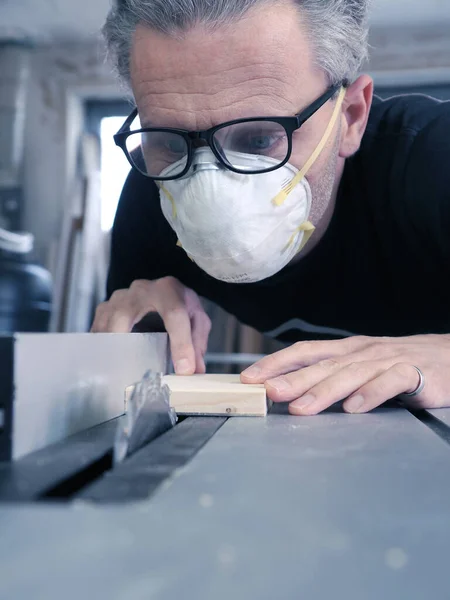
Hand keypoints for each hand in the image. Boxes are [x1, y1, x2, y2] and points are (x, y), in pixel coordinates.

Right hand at [91, 277, 210, 374]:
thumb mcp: (197, 319)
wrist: (163, 290)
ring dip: (109, 350)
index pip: (174, 314)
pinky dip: (101, 348)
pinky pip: (97, 329)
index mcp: (168, 290)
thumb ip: (197, 342)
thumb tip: (194, 371)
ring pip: (105, 324)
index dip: (180, 344)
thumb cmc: (180, 304)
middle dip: (126, 346)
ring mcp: (119, 298)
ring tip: (118, 373)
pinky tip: (108, 364)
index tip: (184, 370)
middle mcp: (140, 290)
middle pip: (124, 317)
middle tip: (134, 373)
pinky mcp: (105, 308)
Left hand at [241, 334, 449, 414]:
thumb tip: (291, 391)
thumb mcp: (362, 366)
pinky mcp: (415, 373)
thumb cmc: (401, 364)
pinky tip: (355, 407)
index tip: (250, 377)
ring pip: (351, 374)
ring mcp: (388, 360)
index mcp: (347, 350)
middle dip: (292, 379)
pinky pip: (390, 382)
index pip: (305, 352)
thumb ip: (332, 376)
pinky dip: (372, 394)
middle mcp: (362, 352)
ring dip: (324, 390)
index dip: (276, 362)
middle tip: (267, 392)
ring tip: (302, 407)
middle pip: (322, 365)